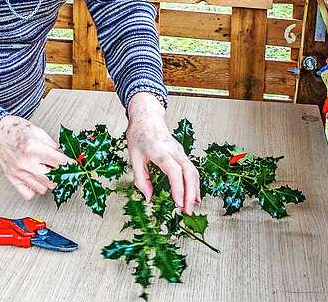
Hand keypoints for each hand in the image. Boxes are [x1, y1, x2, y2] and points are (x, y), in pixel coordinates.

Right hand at [0, 116, 73, 200]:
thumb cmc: (13, 129)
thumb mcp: (37, 130)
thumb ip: (51, 143)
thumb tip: (62, 153)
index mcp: (33, 148)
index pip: (59, 161)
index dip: (70, 163)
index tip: (75, 165)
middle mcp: (26, 163)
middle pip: (53, 179)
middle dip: (61, 174)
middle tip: (63, 169)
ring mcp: (19, 173)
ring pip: (43, 188)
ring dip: (49, 182)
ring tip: (49, 173)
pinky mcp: (13, 179)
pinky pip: (28, 194)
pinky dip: (35, 190)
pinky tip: (37, 180)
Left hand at [125, 93, 200, 214]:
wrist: (147, 116)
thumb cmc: (138, 135)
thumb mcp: (134, 157)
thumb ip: (141, 179)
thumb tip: (149, 198)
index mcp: (159, 151)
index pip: (174, 170)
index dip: (178, 187)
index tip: (178, 203)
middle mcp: (173, 150)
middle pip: (188, 171)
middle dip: (190, 193)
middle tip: (187, 211)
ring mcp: (179, 151)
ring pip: (193, 170)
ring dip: (194, 190)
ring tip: (191, 207)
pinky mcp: (181, 153)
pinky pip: (191, 169)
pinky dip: (194, 183)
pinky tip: (194, 196)